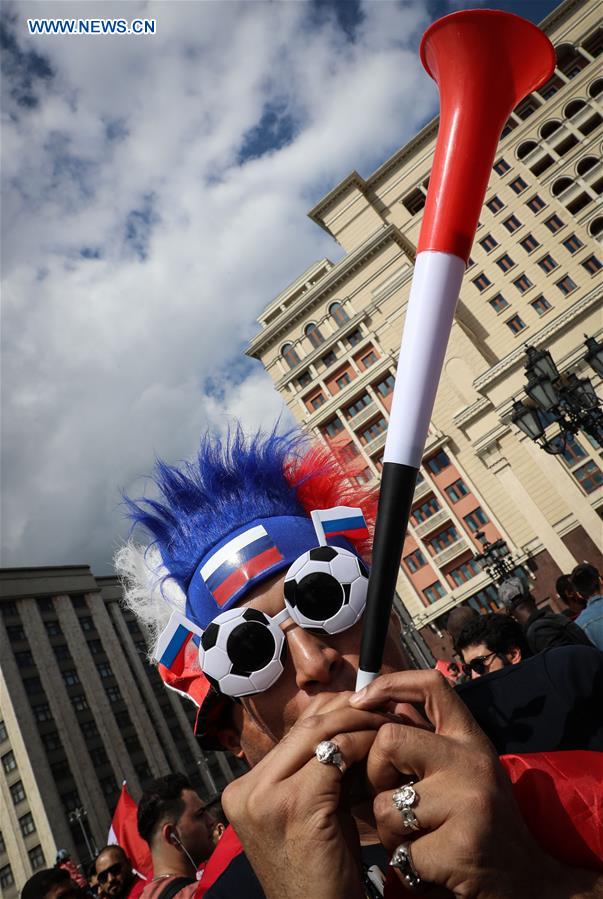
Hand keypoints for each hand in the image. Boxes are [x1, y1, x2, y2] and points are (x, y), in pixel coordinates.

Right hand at [221, 692, 387, 898]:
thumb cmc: (325, 872)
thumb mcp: (313, 811)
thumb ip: (320, 770)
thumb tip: (353, 720)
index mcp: (245, 789)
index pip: (293, 729)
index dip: (334, 711)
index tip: (368, 709)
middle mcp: (246, 789)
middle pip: (304, 725)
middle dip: (350, 711)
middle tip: (385, 709)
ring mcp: (264, 796)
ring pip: (318, 732)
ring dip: (360, 724)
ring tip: (390, 724)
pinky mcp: (293, 804)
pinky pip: (334, 756)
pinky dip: (362, 747)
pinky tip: (382, 753)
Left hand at [351, 670, 597, 898]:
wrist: (528, 884)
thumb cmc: (482, 824)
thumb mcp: (461, 771)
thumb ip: (426, 739)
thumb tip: (384, 702)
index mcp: (470, 740)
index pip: (431, 685)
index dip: (390, 683)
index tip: (361, 701)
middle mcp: (472, 761)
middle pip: (389, 740)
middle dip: (375, 776)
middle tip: (393, 800)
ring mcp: (469, 800)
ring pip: (385, 804)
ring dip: (390, 832)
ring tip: (418, 840)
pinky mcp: (462, 844)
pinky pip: (402, 851)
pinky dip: (408, 865)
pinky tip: (432, 867)